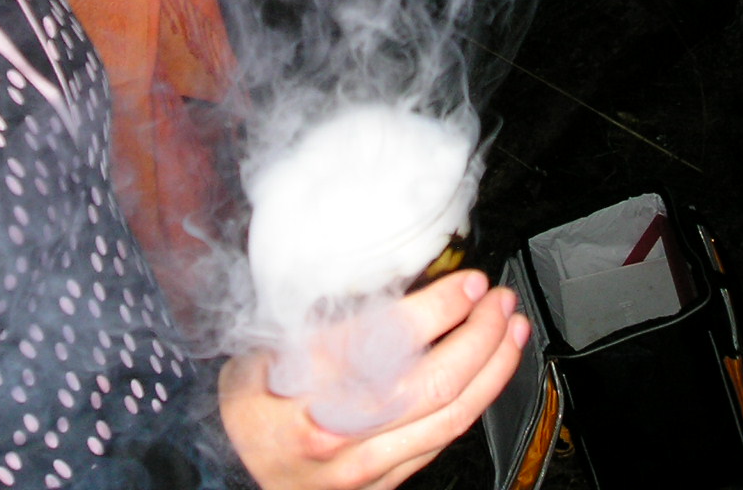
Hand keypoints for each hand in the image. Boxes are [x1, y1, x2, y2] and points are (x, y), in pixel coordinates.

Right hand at [219, 271, 528, 489]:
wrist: (231, 471)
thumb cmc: (250, 401)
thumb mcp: (266, 345)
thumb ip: (322, 319)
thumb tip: (388, 275)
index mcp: (304, 388)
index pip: (387, 343)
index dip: (438, 310)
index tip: (467, 283)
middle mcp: (337, 433)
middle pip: (432, 385)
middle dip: (479, 337)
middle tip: (498, 301)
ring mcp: (362, 467)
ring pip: (448, 419)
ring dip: (491, 369)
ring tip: (511, 330)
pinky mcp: (380, 484)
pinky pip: (438, 443)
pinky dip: (471, 402)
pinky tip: (488, 374)